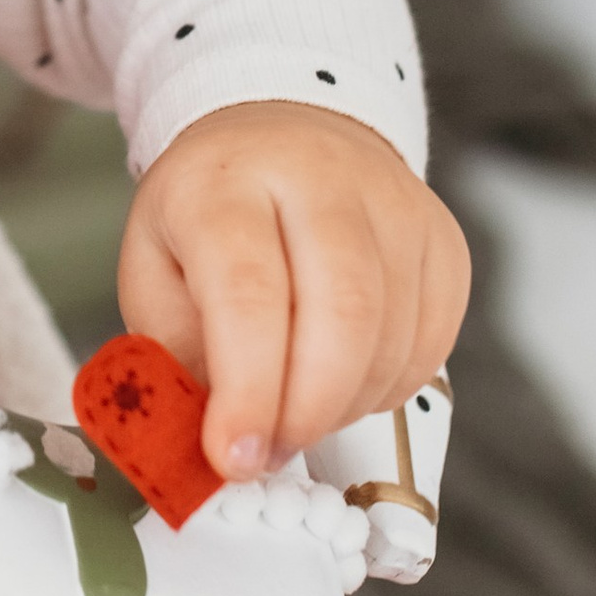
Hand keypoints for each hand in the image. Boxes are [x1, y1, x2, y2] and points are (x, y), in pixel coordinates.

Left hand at [116, 101, 468, 483]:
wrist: (282, 137)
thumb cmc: (209, 215)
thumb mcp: (153, 271)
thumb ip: (173, 356)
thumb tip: (211, 445)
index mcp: (229, 183)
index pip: (249, 291)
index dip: (248, 390)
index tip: (234, 458)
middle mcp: (321, 178)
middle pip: (343, 313)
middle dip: (307, 412)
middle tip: (270, 452)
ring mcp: (396, 204)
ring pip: (393, 339)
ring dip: (343, 407)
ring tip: (296, 408)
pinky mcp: (442, 239)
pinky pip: (433, 345)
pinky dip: (387, 388)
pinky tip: (344, 379)